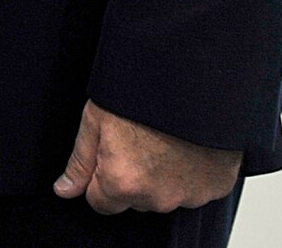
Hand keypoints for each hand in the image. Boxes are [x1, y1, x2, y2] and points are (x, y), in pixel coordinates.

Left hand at [54, 99, 241, 213]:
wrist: (193, 79)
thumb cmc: (141, 93)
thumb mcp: (96, 120)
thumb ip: (80, 162)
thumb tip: (64, 190)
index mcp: (123, 183)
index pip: (100, 202)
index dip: (100, 177)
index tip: (109, 154)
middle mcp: (158, 198)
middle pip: (134, 200)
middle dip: (132, 178)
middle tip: (138, 141)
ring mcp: (191, 195)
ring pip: (165, 195)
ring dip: (162, 177)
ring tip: (163, 139)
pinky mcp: (217, 187)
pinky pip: (196, 189)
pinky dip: (190, 172)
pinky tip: (186, 145)